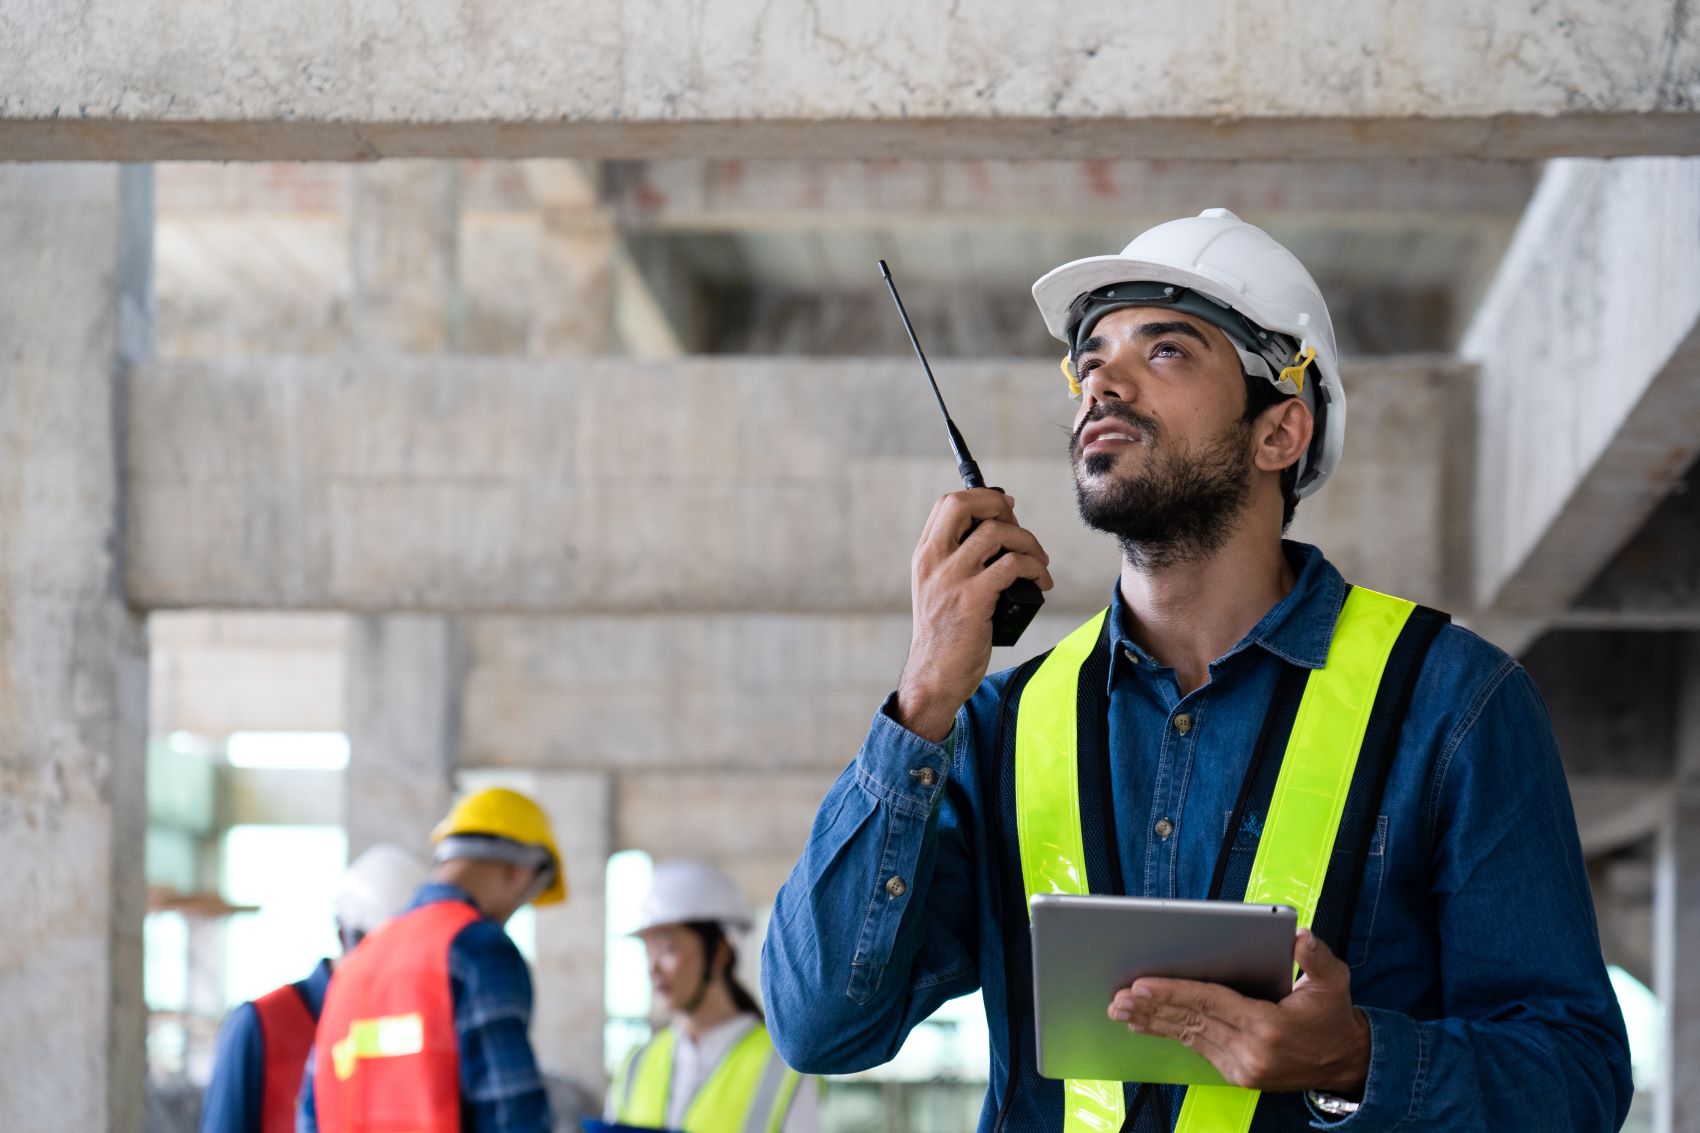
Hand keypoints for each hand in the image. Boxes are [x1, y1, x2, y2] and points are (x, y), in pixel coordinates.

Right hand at [895, 488, 1053, 740]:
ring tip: (1039, 563)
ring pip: (998, 532)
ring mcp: (952, 579)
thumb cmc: (945, 636)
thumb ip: (956, 562)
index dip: (981, 497)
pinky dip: (1035, 569)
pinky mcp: (973, 599)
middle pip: (965, 504)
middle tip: (1020, 530)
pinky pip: (1013, 565)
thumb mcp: (938, 590)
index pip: (948, 503)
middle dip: (1001, 507)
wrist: (933, 676)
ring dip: (1029, 542)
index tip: (1005, 508)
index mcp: (925, 555)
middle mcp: (934, 561)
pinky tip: (1041, 583)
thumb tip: (997, 533)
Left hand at [1107, 929, 1369, 1095]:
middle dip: (1151, 1007)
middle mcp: (1252, 1051)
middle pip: (1191, 1021)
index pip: (1211, 1002)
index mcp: (1269, 1026)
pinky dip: (1171, 1034)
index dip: (1174, 992)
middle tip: (1118, 996)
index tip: (1142, 983)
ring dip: (1153, 1022)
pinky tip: (1147, 1024)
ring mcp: (1243, 1068)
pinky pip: (1198, 1048)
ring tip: (1121, 1009)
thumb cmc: (1333, 1015)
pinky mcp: (1239, 1075)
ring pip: (1189, 1037)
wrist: (1347, 1062)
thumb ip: (1316, 957)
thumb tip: (1299, 936)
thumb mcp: (1334, 980)